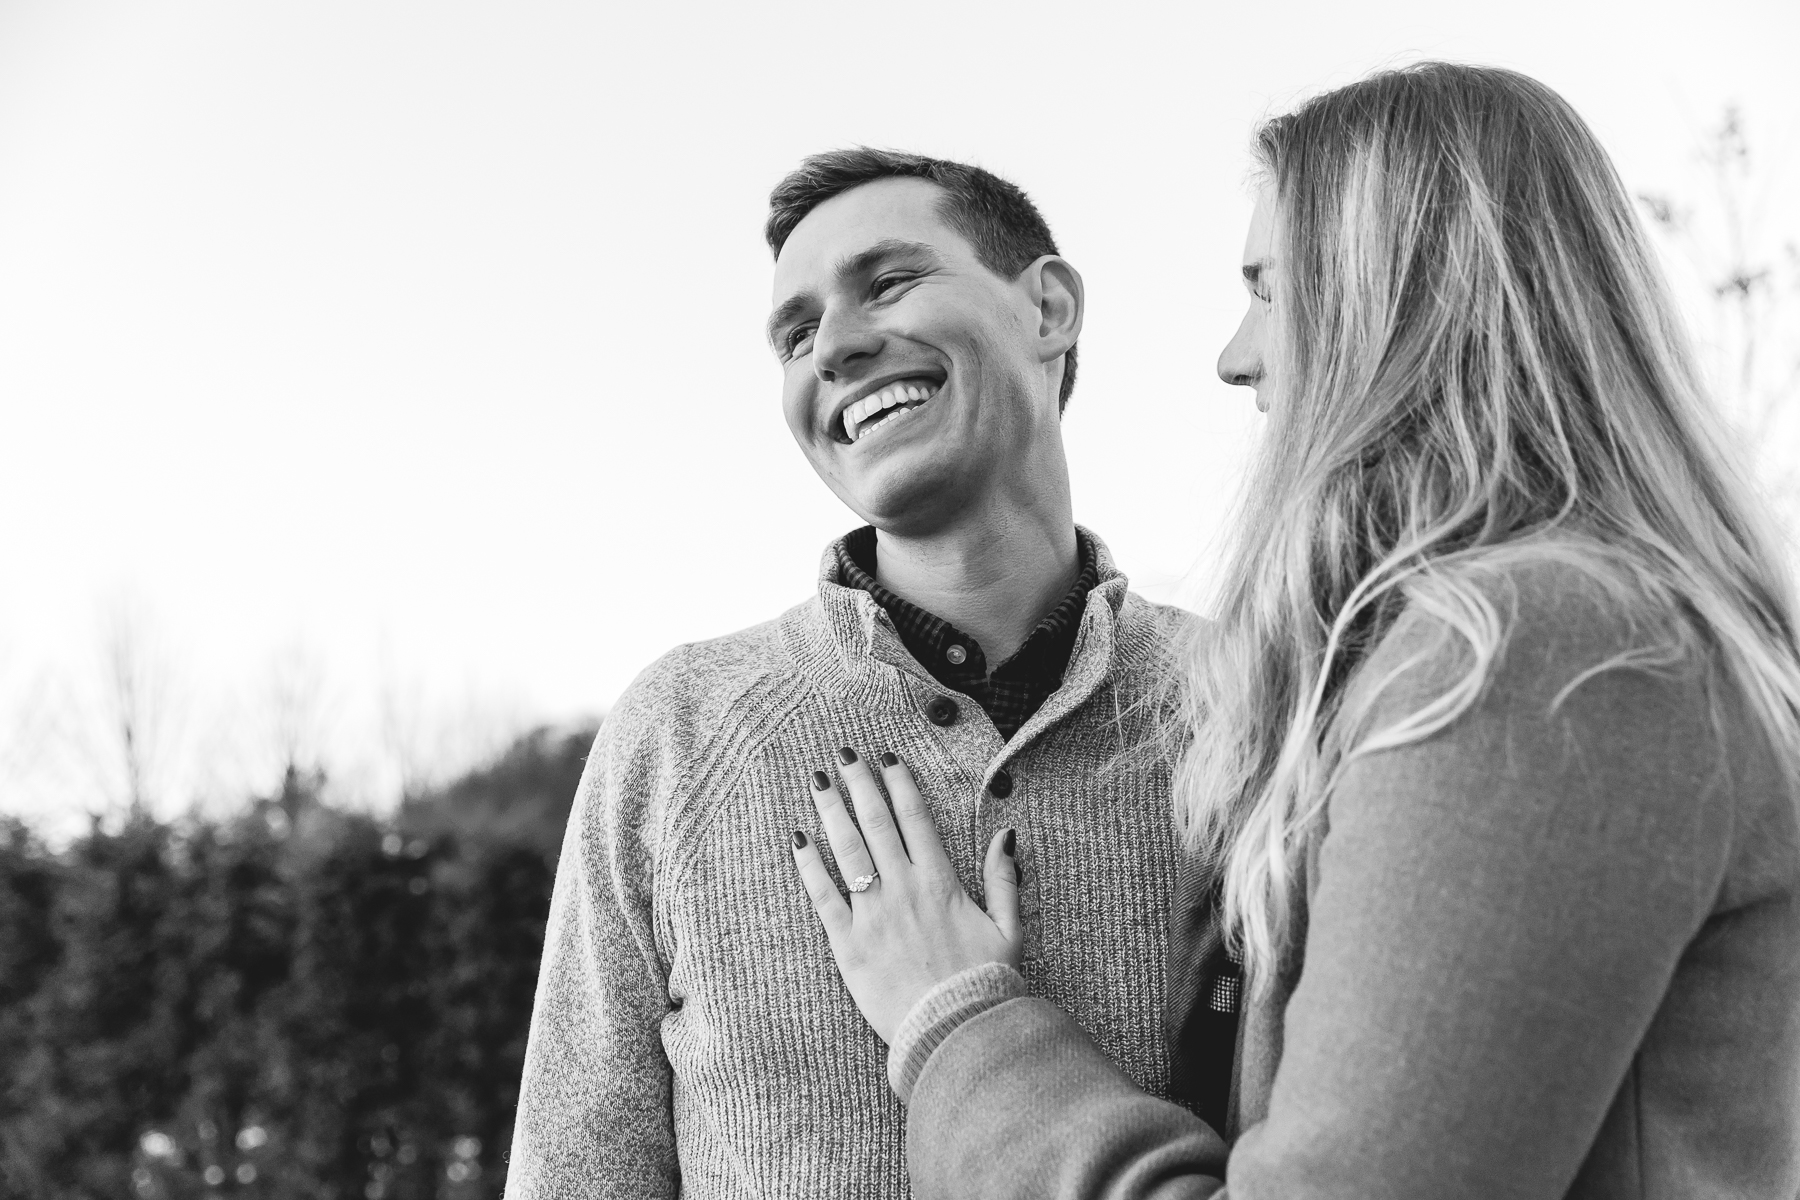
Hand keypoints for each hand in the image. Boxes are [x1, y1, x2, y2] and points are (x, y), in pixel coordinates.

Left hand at [790, 747, 1022, 1043]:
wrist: (954, 1032)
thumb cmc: (984, 985)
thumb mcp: (1009, 929)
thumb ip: (1004, 880)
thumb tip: (1006, 835)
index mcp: (941, 883)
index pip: (915, 818)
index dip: (900, 783)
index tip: (887, 756)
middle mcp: (904, 889)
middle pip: (877, 823)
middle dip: (859, 783)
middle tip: (843, 754)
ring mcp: (873, 915)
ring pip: (847, 850)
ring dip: (831, 811)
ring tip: (817, 781)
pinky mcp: (848, 943)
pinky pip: (823, 896)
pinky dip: (809, 866)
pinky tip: (798, 839)